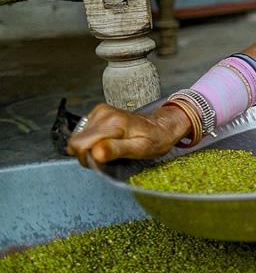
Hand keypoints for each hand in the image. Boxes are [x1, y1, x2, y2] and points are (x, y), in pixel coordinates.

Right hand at [66, 103, 191, 166]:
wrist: (163, 126)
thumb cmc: (155, 139)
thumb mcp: (140, 149)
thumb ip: (116, 150)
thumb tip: (96, 154)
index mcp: (113, 123)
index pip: (79, 144)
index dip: (86, 158)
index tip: (101, 161)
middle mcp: (104, 113)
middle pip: (76, 141)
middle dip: (88, 153)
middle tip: (108, 156)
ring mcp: (100, 111)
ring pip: (79, 137)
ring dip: (90, 147)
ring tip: (111, 148)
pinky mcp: (99, 113)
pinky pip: (85, 132)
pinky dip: (93, 140)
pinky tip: (108, 141)